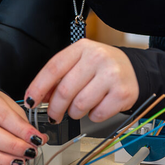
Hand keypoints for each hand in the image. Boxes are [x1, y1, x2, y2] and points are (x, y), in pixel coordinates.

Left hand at [24, 39, 138, 123]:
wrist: (133, 69)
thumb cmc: (102, 68)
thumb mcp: (79, 63)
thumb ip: (58, 77)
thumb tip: (38, 97)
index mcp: (82, 48)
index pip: (53, 69)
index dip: (38, 88)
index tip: (31, 101)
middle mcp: (98, 58)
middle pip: (65, 91)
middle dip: (55, 108)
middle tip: (54, 115)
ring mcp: (112, 75)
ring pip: (79, 105)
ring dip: (74, 113)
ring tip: (78, 108)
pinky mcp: (123, 93)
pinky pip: (97, 114)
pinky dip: (93, 116)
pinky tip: (96, 107)